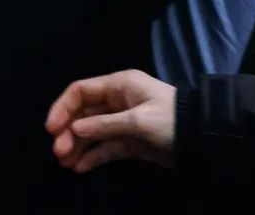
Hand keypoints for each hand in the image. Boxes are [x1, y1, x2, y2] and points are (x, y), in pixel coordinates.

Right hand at [46, 70, 176, 173]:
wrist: (203, 138)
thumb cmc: (171, 120)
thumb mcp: (139, 120)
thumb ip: (105, 125)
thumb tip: (75, 130)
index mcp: (119, 86)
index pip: (80, 91)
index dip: (63, 108)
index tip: (51, 129)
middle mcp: (117, 101)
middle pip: (83, 114)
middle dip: (68, 132)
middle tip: (59, 152)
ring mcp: (122, 122)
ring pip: (92, 132)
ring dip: (77, 146)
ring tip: (66, 163)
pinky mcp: (130, 141)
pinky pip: (105, 147)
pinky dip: (93, 156)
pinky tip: (81, 168)